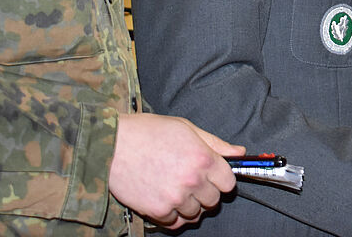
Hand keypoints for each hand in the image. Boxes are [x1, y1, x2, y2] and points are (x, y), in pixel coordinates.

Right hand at [109, 113, 245, 228]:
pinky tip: (166, 200)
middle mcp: (192, 180)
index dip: (221, 179)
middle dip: (205, 192)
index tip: (213, 177)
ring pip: (195, 213)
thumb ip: (216, 144)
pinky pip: (175, 222)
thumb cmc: (147, 132)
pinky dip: (172, 215)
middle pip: (213, 200)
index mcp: (203, 158)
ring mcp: (175, 197)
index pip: (229, 183)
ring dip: (189, 205)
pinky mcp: (157, 210)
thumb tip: (239, 152)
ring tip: (175, 189)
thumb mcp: (187, 129)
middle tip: (191, 182)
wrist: (111, 145)